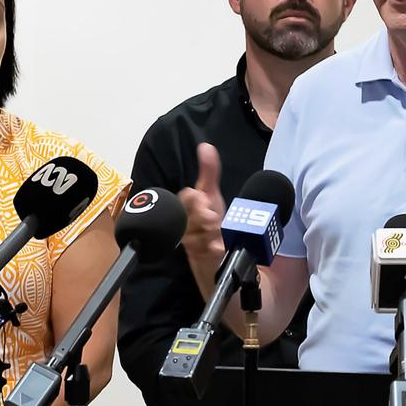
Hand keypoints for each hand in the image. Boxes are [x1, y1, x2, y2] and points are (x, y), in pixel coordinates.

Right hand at [177, 143, 225, 263]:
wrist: (215, 256)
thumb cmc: (210, 223)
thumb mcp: (211, 195)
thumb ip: (209, 172)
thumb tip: (206, 146)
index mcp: (187, 207)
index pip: (186, 197)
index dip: (193, 197)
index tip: (202, 196)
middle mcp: (185, 225)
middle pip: (191, 217)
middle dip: (203, 216)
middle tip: (212, 217)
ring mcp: (192, 243)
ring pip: (197, 236)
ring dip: (210, 233)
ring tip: (218, 232)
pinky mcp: (200, 259)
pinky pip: (204, 254)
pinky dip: (213, 249)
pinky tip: (219, 247)